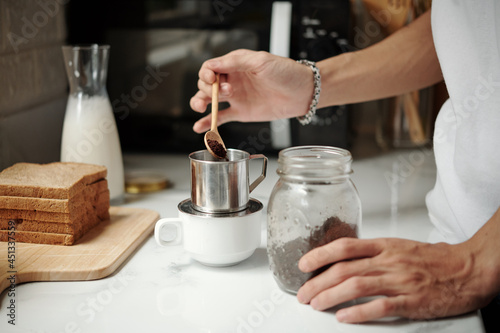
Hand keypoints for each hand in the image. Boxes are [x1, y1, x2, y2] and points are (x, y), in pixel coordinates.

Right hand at [190, 49, 313, 132]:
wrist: (302, 92)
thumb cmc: (286, 72)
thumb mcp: (261, 61)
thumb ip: (236, 62)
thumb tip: (213, 66)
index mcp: (235, 64)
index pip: (210, 67)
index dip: (206, 74)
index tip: (211, 80)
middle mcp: (232, 80)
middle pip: (206, 84)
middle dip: (208, 89)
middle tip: (227, 92)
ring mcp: (236, 97)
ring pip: (209, 100)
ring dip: (199, 103)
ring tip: (200, 108)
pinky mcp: (241, 112)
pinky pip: (221, 117)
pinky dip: (208, 122)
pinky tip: (199, 127)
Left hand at [296, 237, 494, 322]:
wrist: (466, 269)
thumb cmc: (432, 259)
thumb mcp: (398, 246)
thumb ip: (372, 253)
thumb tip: (343, 260)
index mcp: (384, 246)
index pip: (345, 246)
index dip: (320, 254)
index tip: (304, 263)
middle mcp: (388, 261)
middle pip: (345, 270)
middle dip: (318, 282)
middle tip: (303, 293)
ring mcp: (399, 281)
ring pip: (356, 287)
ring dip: (331, 296)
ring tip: (316, 304)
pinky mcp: (411, 300)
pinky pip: (380, 306)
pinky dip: (359, 312)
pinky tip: (344, 317)